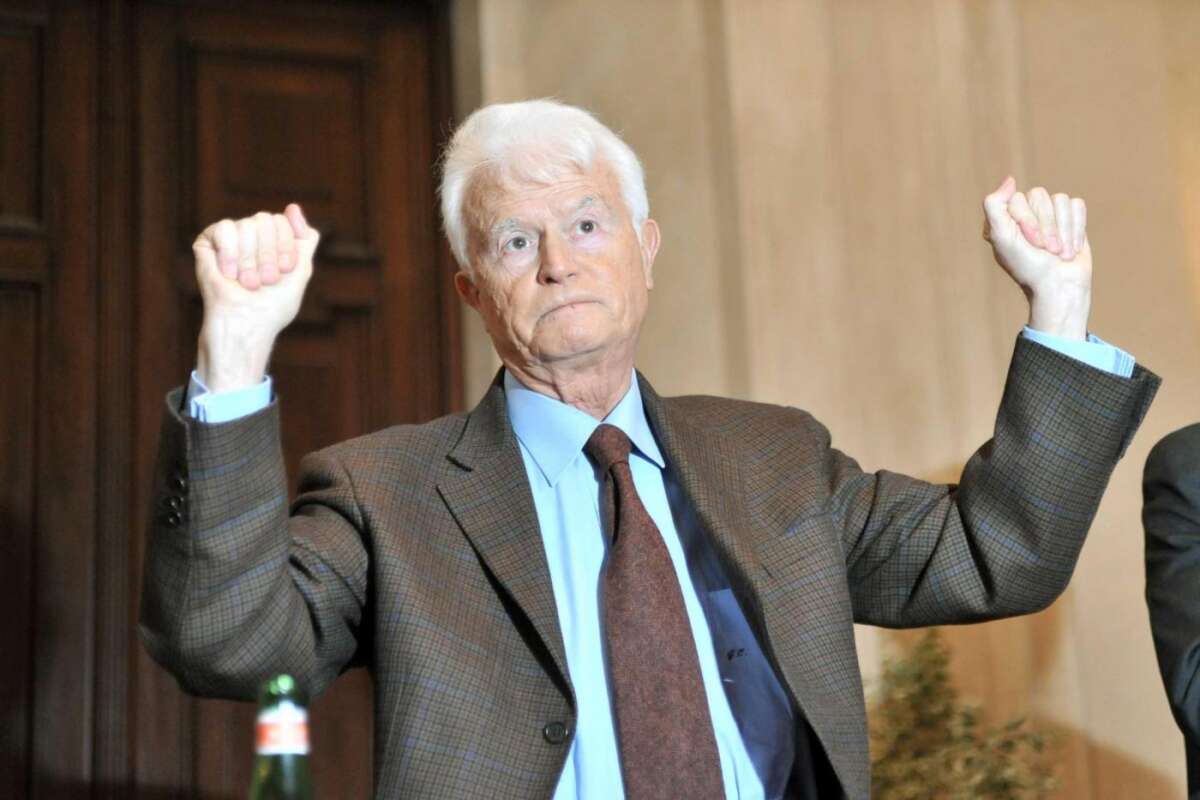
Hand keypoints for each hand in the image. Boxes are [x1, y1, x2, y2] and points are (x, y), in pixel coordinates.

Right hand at [193, 204, 318, 391]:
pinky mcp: (207, 243)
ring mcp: (231, 238)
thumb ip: (304, 238)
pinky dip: (230, 253)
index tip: (285, 271)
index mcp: (274, 240)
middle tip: (265, 281)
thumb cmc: (273, 304)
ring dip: (250, 260)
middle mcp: (253, 235)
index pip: (283, 222)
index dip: (286, 246)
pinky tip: (229, 274)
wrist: (247, 323)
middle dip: (268, 254)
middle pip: (266, 219)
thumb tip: (293, 207)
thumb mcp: (301, 270)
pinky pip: (223, 228)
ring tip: (247, 282)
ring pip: (246, 224)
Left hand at [982, 177, 1090, 339]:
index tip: (1029, 244)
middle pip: (1040, 195)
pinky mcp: (1071, 217)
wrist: (1058, 286)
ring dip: (1063, 229)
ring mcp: (1049, 213)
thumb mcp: (1001, 237)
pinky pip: (1077, 205)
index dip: (1028, 221)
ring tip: (1058, 251)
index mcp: (1005, 217)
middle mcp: (1026, 212)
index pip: (1018, 199)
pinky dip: (1076, 228)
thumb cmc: (1027, 265)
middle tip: (1045, 249)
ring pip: (1060, 199)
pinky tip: (1070, 247)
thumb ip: (995, 205)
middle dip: (1047, 226)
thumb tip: (1010, 180)